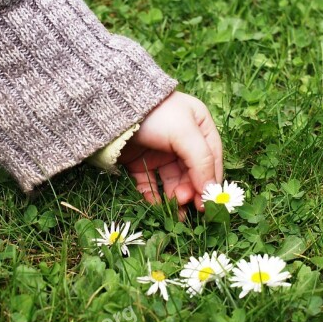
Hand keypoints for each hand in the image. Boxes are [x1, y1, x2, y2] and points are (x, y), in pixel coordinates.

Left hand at [118, 91, 222, 219]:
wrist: (111, 108)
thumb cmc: (155, 114)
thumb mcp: (185, 133)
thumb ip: (202, 160)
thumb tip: (211, 191)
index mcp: (200, 126)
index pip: (212, 159)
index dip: (211, 181)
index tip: (207, 203)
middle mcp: (182, 141)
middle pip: (192, 173)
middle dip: (191, 190)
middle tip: (185, 203)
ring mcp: (160, 152)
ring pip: (172, 182)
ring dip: (175, 198)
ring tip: (175, 213)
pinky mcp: (140, 162)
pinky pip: (150, 183)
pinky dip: (154, 197)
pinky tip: (156, 206)